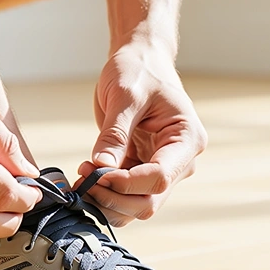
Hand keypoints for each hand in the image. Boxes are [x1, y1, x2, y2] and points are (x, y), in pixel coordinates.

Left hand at [78, 44, 206, 225]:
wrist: (140, 62)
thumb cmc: (138, 71)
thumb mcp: (125, 96)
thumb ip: (114, 134)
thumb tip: (100, 167)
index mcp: (186, 139)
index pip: (159, 177)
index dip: (125, 183)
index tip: (95, 173)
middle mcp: (180, 161)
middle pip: (148, 201)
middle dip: (113, 197)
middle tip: (83, 176)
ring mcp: (162, 168)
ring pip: (135, 206)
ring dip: (106, 200)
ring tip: (82, 174)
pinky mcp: (142, 170)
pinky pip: (124, 195)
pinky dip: (103, 193)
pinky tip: (86, 175)